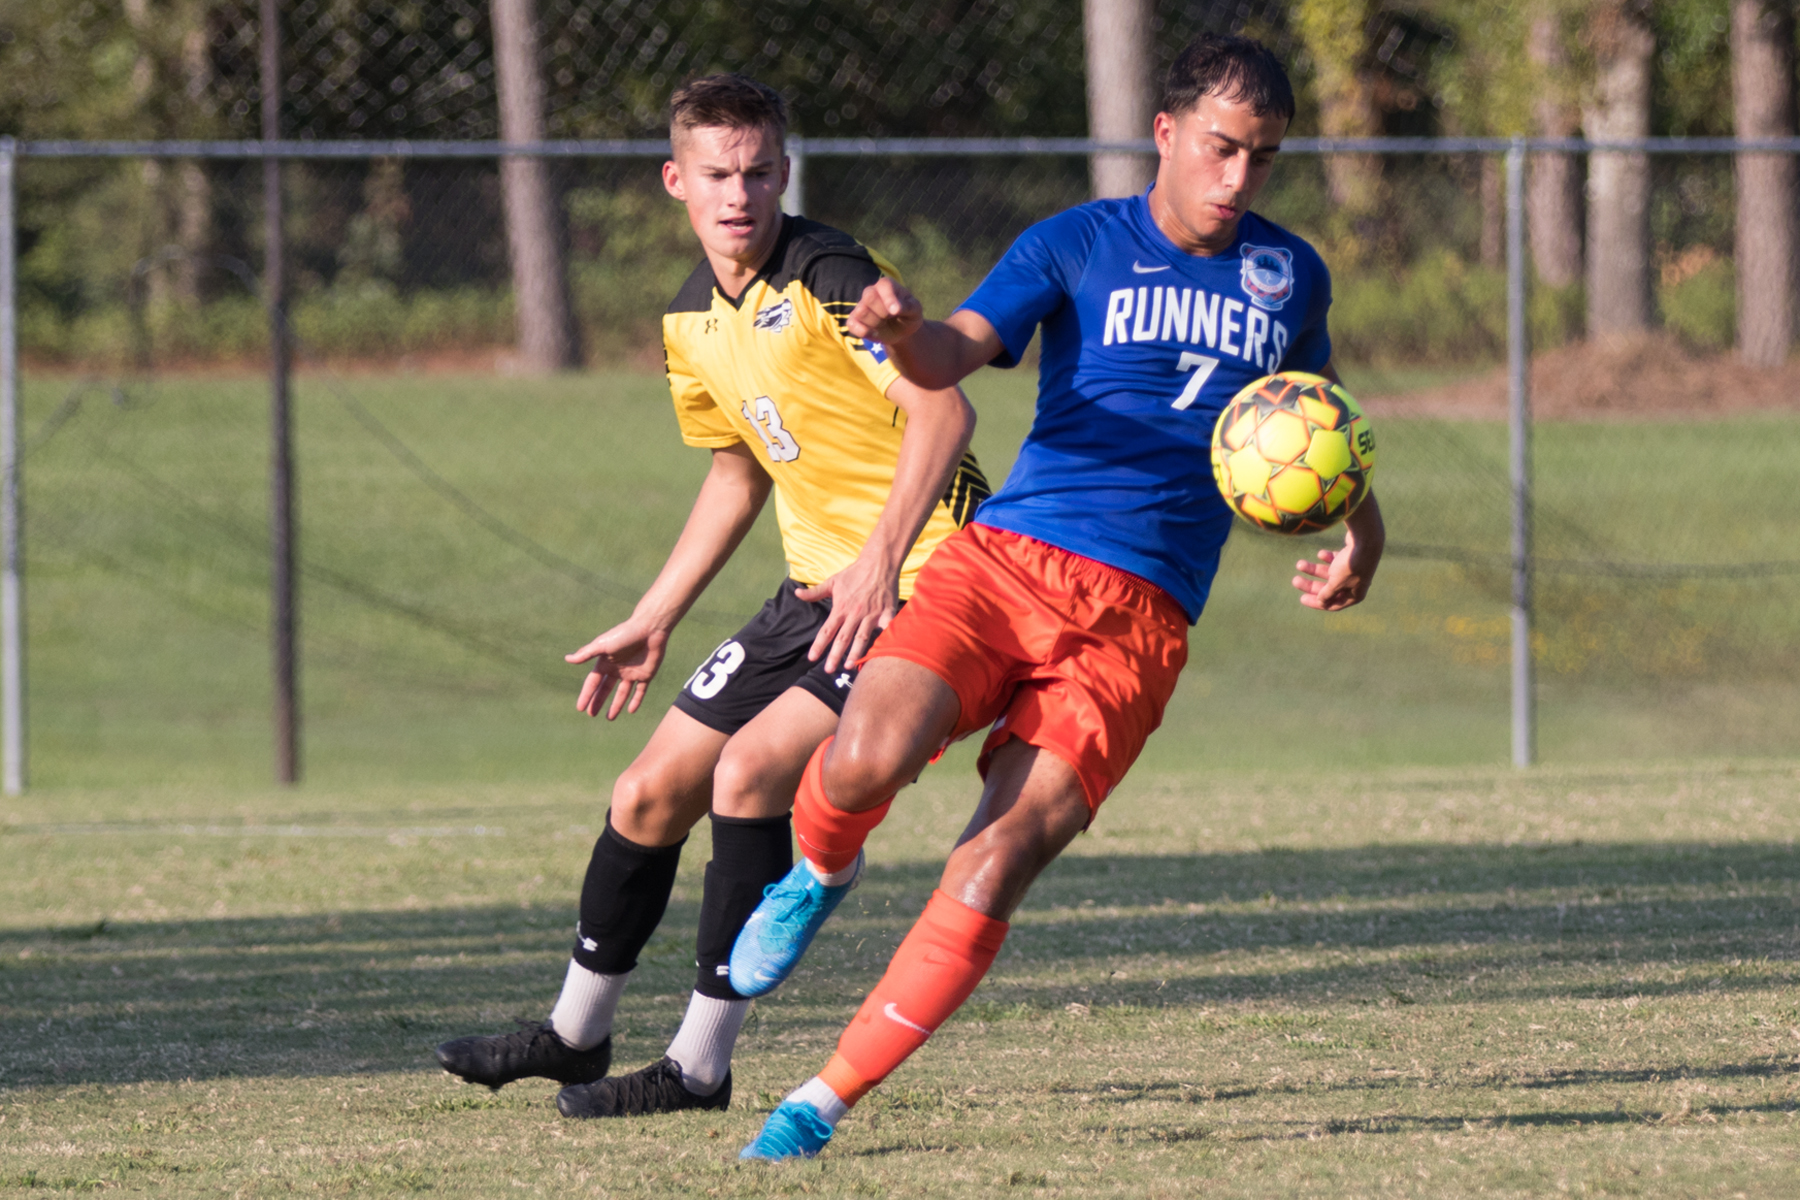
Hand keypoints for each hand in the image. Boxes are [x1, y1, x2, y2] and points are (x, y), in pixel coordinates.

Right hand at [564, 615, 670, 719]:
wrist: (650, 628)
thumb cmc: (625, 634)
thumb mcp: (603, 645)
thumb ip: (586, 653)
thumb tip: (567, 659)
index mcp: (605, 662)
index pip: (593, 682)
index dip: (586, 695)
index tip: (580, 708)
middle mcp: (617, 669)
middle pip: (605, 689)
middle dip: (598, 701)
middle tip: (591, 715)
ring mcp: (632, 673)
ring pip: (622, 693)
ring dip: (616, 705)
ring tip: (609, 718)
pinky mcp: (646, 674)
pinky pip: (640, 691)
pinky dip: (636, 701)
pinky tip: (630, 711)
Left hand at [795, 556, 900, 673]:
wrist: (878, 563)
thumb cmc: (854, 573)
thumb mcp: (832, 582)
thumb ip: (815, 592)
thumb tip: (796, 594)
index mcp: (840, 608)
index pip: (827, 630)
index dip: (819, 645)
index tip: (812, 658)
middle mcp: (854, 614)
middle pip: (843, 638)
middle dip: (835, 655)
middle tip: (829, 670)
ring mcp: (871, 614)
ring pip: (862, 637)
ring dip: (855, 652)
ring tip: (849, 666)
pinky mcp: (886, 612)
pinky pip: (887, 628)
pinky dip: (886, 639)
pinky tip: (883, 652)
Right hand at [847, 277, 924, 344]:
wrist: (901, 331)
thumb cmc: (908, 316)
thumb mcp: (915, 311)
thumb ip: (908, 307)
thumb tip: (895, 309)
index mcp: (887, 285)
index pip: (883, 285)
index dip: (889, 298)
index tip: (896, 311)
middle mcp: (871, 292)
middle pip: (869, 297)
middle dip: (882, 312)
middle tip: (890, 317)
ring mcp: (861, 306)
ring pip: (861, 312)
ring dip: (876, 323)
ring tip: (883, 324)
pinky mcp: (854, 320)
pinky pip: (852, 325)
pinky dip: (864, 332)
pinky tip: (875, 333)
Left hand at [1292, 503, 1382, 611]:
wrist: (1366, 539)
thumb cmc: (1351, 564)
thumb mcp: (1336, 583)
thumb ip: (1327, 593)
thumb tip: (1321, 602)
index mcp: (1355, 595)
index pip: (1333, 604)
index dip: (1317, 603)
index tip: (1302, 598)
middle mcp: (1355, 584)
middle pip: (1329, 588)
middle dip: (1311, 585)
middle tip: (1295, 580)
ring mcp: (1354, 570)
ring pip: (1329, 573)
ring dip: (1314, 569)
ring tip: (1299, 564)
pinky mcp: (1351, 556)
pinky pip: (1336, 561)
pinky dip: (1327, 558)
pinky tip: (1320, 553)